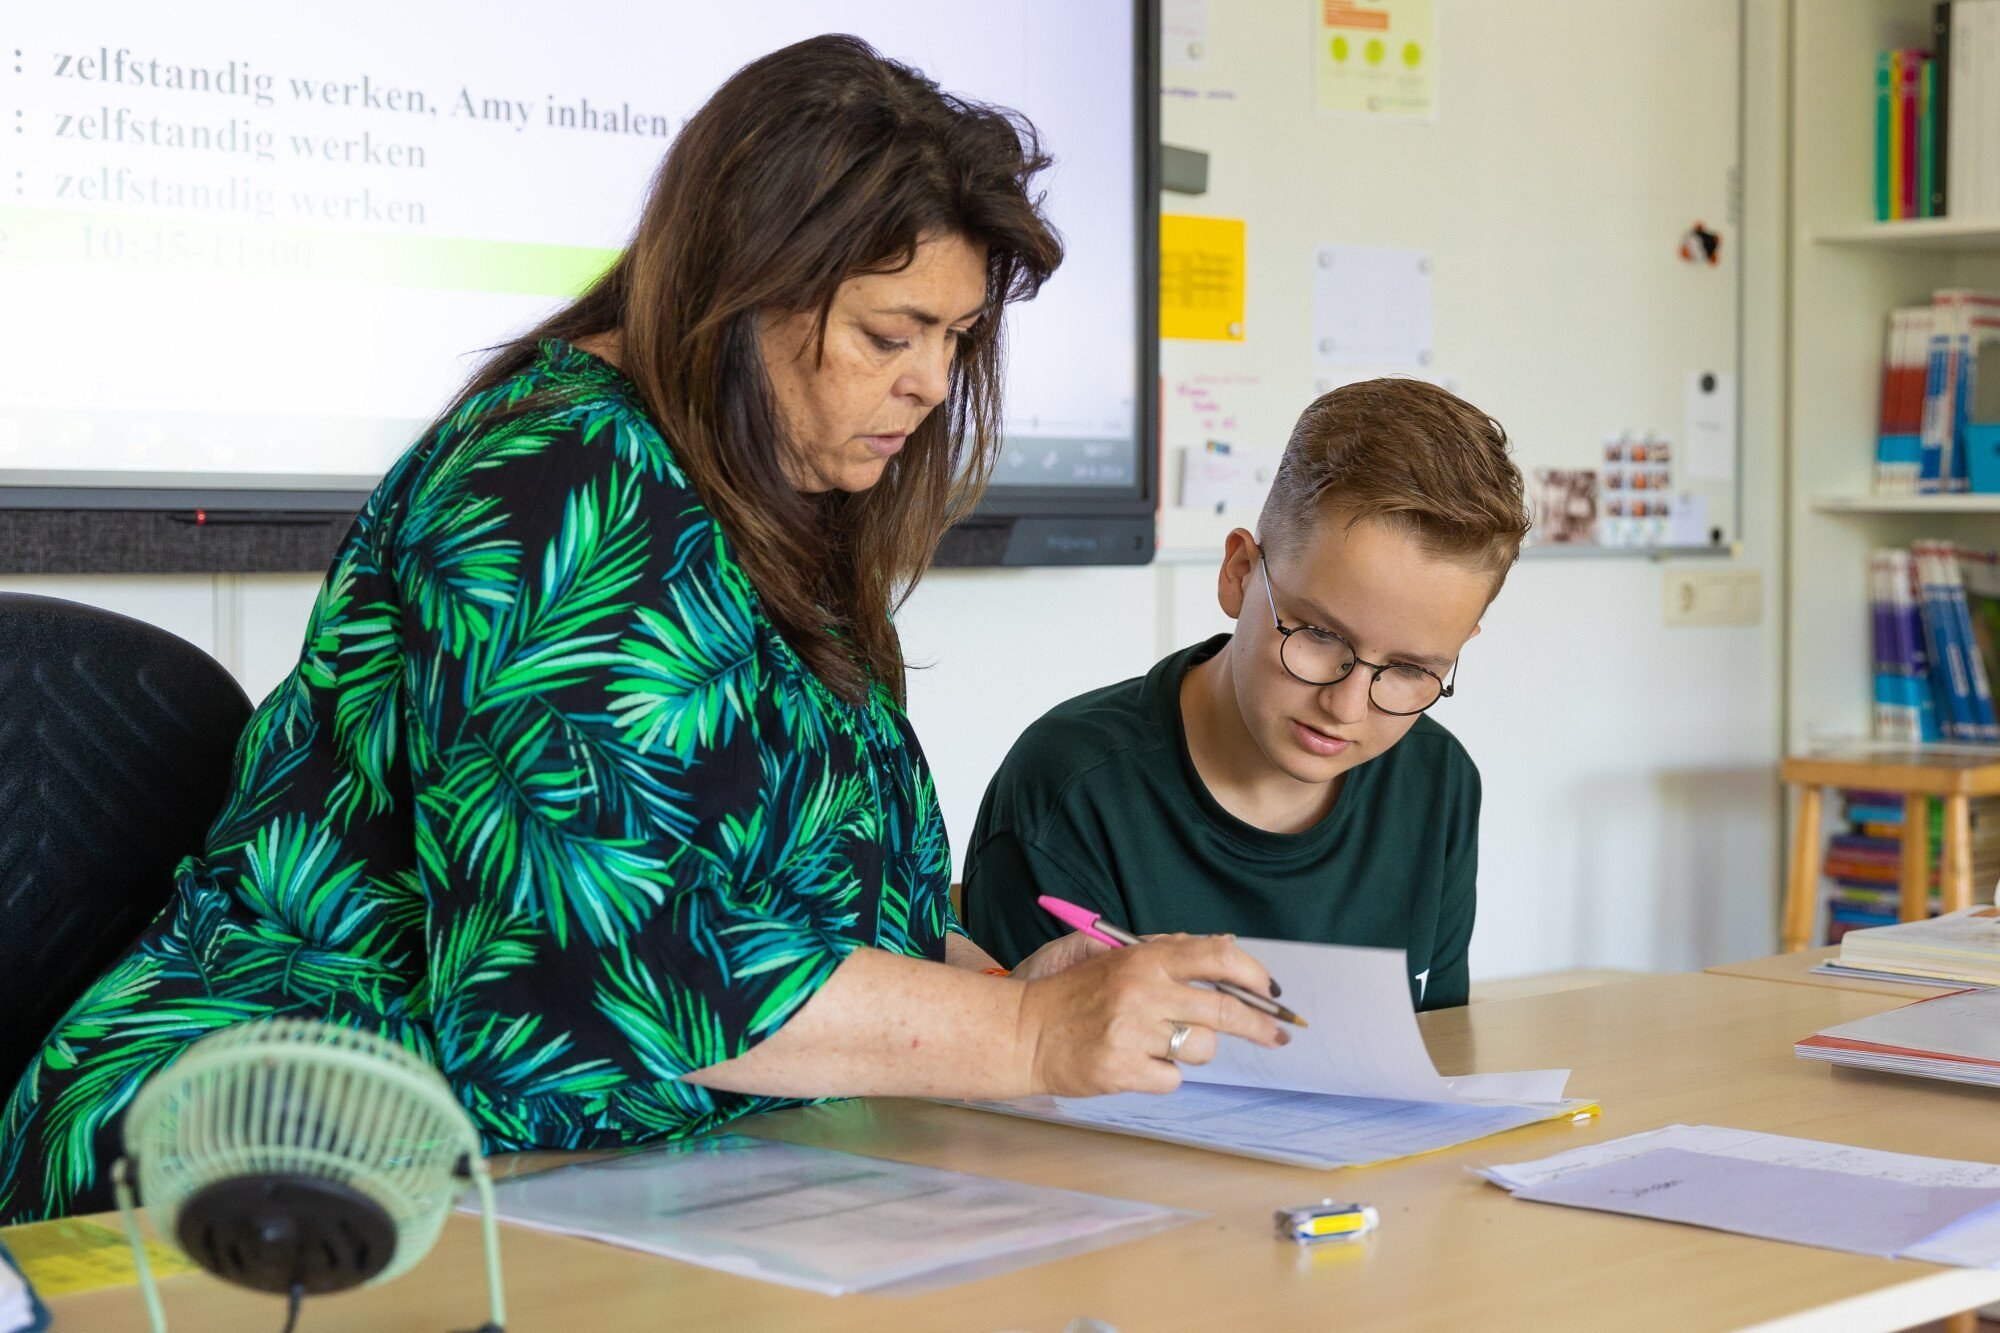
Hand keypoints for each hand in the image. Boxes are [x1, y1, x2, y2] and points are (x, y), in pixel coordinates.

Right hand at [1013, 934, 1285, 1097]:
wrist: (1024, 1031)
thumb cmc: (1074, 994)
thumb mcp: (1118, 958)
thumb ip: (1168, 951)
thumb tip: (1226, 947)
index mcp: (1145, 958)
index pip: (1218, 955)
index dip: (1254, 974)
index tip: (1269, 991)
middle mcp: (1143, 991)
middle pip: (1225, 1009)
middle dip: (1261, 1026)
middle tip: (1278, 1035)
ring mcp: (1133, 1032)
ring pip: (1203, 1048)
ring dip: (1193, 1049)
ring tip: (1161, 1043)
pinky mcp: (1123, 1070)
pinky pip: (1173, 1078)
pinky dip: (1161, 1074)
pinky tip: (1136, 1062)